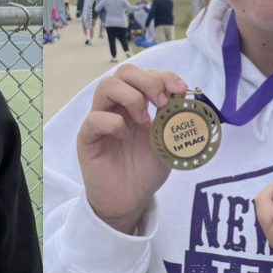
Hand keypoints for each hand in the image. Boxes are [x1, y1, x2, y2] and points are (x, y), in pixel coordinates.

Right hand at [77, 64, 186, 234]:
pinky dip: (114, 123)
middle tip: (162, 104)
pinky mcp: (87, 138)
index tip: (180, 90)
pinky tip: (123, 137)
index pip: (145, 74)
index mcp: (136, 103)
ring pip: (106, 86)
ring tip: (144, 120)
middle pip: (124, 72)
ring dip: (131, 98)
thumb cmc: (146, 169)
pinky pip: (95, 119)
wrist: (130, 199)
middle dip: (148, 81)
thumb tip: (185, 97)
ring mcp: (100, 119)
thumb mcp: (169, 142)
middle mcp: (116, 106)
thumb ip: (175, 120)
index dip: (163, 76)